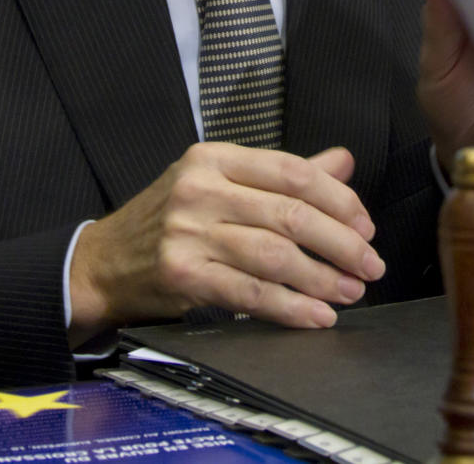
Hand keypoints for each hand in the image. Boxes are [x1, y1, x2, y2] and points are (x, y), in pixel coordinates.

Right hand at [68, 143, 384, 346]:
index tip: (365, 225)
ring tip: (350, 292)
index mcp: (215, 158)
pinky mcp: (181, 275)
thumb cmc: (170, 220)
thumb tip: (343, 161)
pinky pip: (250, 293)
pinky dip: (290, 308)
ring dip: (322, 279)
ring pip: (274, 255)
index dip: (338, 199)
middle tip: (371, 265)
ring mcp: (188, 231)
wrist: (102, 262)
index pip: (292, 171)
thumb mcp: (220, 183)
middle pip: (290, 214)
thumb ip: (283, 175)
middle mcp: (200, 188)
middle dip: (341, 243)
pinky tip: (316, 315)